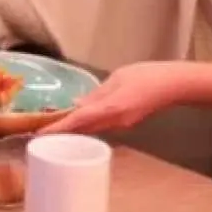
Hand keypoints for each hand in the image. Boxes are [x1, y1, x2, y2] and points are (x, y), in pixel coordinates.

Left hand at [40, 62, 206, 135]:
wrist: (173, 85)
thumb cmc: (147, 76)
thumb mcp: (117, 78)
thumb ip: (96, 94)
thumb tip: (76, 105)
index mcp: (110, 109)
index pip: (77, 121)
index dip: (56, 129)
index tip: (38, 135)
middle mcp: (114, 122)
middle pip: (81, 130)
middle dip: (61, 133)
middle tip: (38, 134)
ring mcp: (120, 125)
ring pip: (90, 130)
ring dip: (72, 131)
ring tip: (52, 128)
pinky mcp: (125, 123)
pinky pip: (100, 127)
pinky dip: (85, 126)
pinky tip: (76, 122)